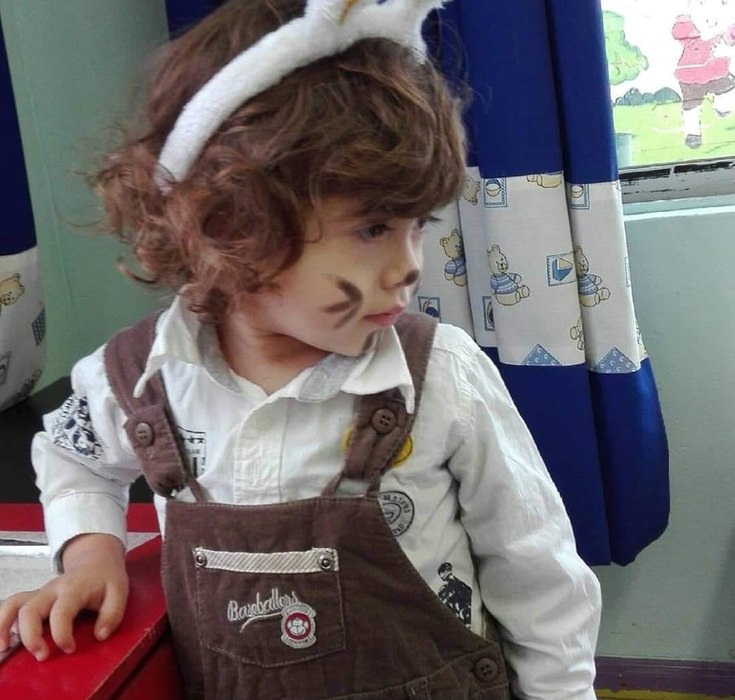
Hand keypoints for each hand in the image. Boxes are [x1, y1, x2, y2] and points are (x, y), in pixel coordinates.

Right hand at [0, 533, 127, 660]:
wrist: (96, 559)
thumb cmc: (106, 578)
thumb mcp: (119, 592)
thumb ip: (113, 614)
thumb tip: (100, 636)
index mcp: (74, 589)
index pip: (61, 611)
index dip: (62, 634)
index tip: (70, 649)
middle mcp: (52, 590)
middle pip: (30, 609)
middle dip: (31, 636)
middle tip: (42, 655)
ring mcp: (40, 593)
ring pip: (14, 605)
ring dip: (5, 627)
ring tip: (5, 649)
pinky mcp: (34, 598)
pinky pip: (11, 606)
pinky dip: (2, 622)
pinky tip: (4, 641)